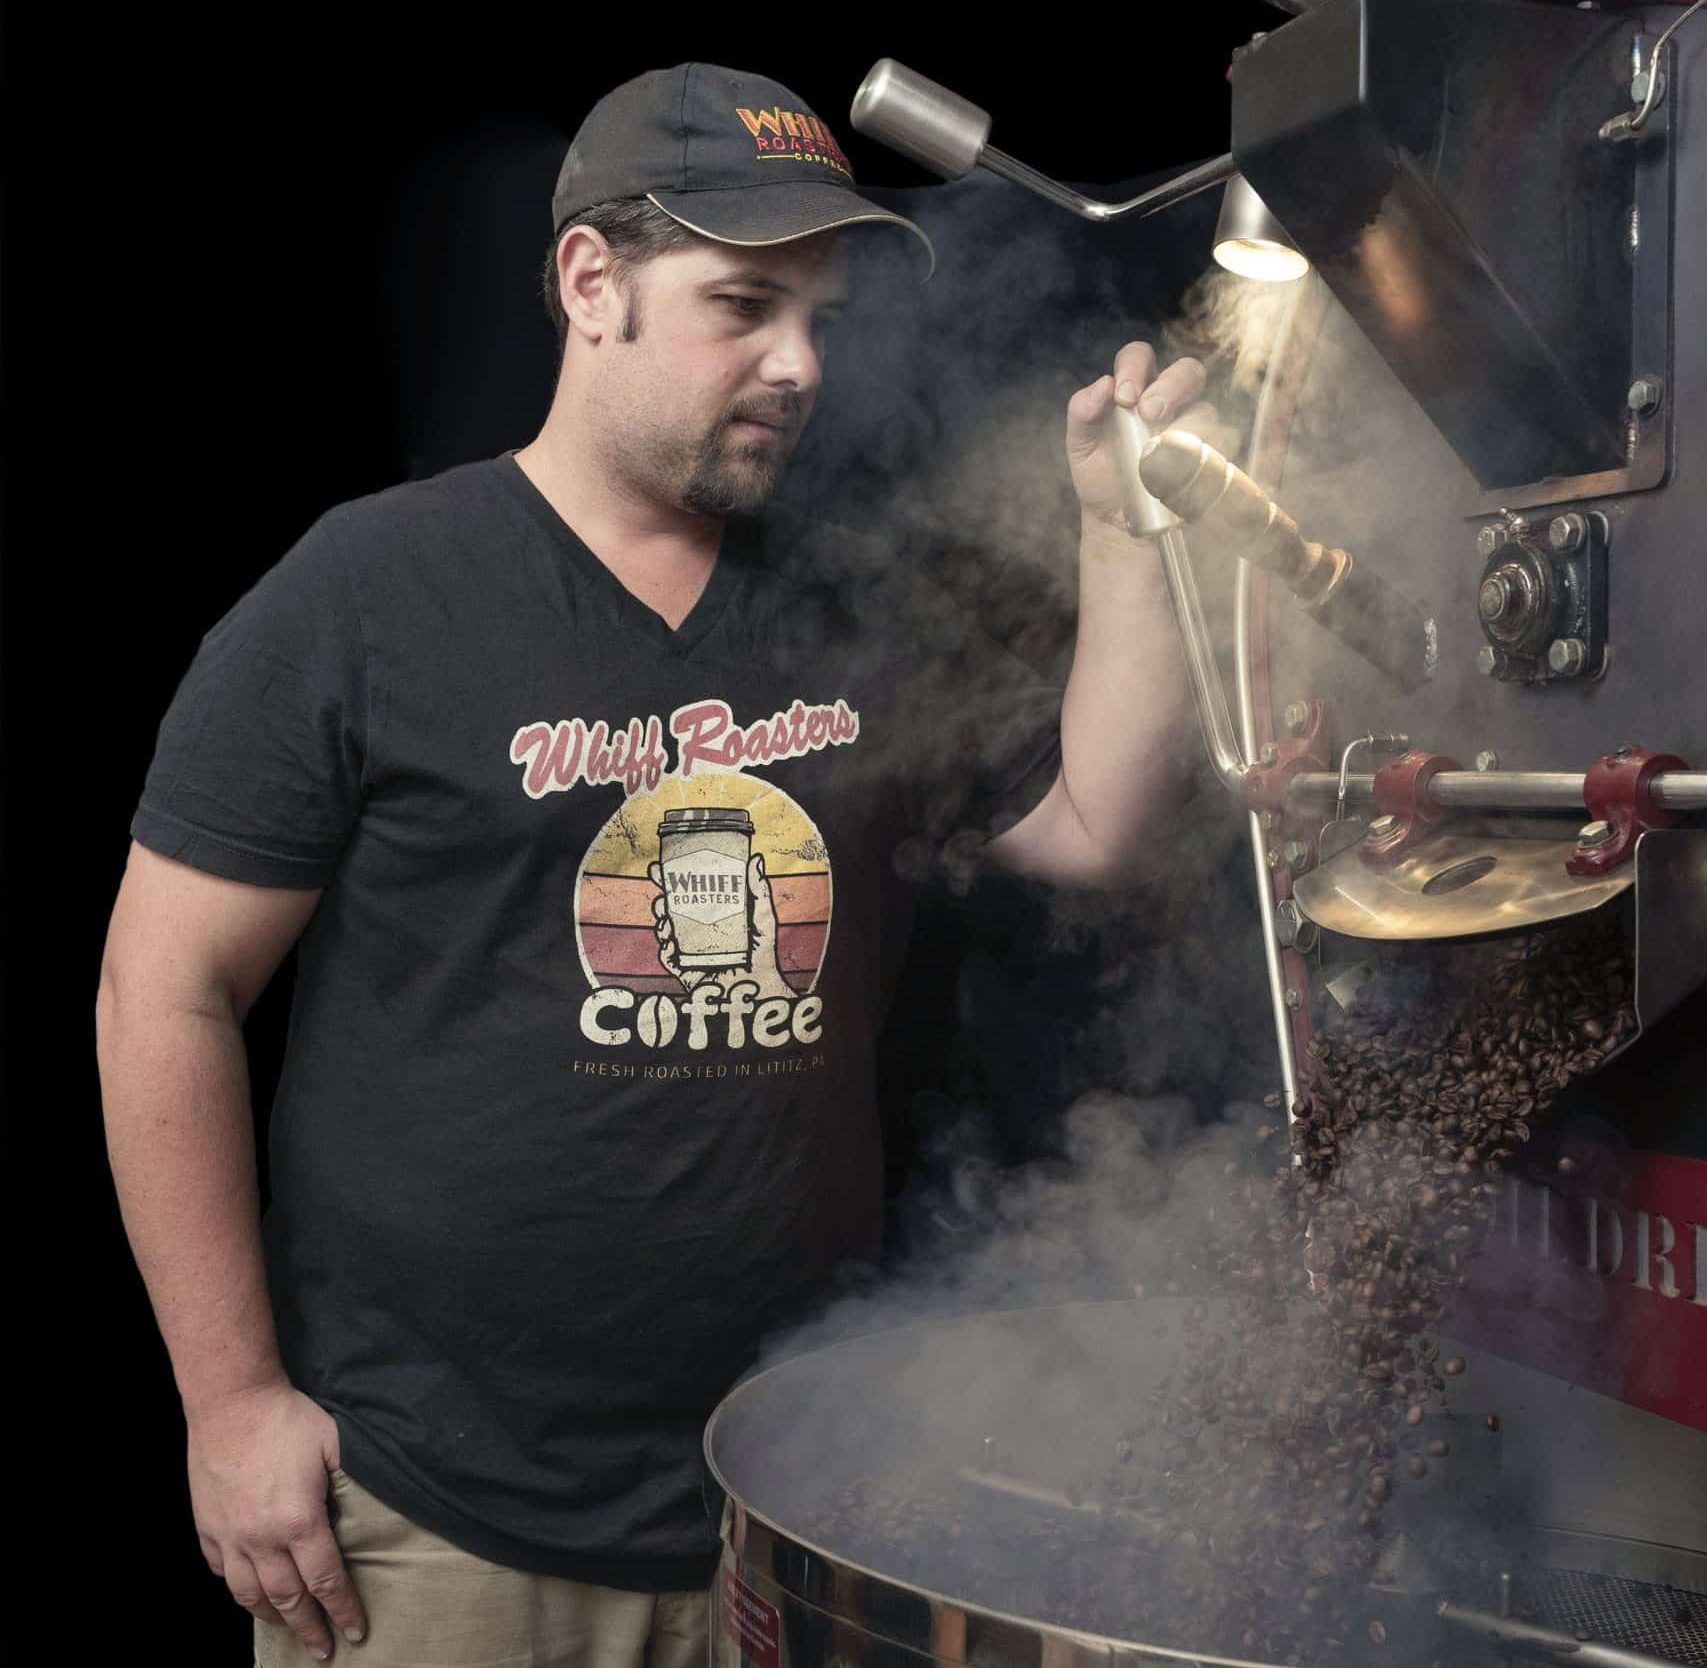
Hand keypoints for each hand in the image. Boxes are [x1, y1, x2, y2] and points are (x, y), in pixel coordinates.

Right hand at [186, 1381, 366, 1660]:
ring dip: (271, 1615)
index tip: (354, 1633)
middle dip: (309, 1628)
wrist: (232, 1402)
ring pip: (249, 1593)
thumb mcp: (335, 1443)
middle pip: (289, 1598)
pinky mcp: (207, 1526)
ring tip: (286, 1626)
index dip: (342, 1610)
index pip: (327, 1580)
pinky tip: (246, 1589)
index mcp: (300, 1522)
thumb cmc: (288, 1418)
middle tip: (322, 1650)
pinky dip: (236, 1585)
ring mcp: (231, 1536)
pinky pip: (221, 1568)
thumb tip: (376, 1499)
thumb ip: (352, 1478)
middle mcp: (263, 1540)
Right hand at [650, 852, 793, 1001]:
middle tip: (663, 895)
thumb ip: (757, 889)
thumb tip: (755, 858)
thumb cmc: (762, 951)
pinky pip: (667, 955)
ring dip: (661, 921)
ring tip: (666, 917)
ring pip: (664, 929)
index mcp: (709, 912)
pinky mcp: (682, 967)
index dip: (670, 879)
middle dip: (661, 900)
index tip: (660, 867)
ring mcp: (687, 948)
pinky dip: (666, 947)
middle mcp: (695, 928)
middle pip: (669, 909)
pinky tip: (671, 941)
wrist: (756, 986)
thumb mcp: (762, 915)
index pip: (686, 892)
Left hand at [1065, 342, 1210, 536]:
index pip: (1140, 356)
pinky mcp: (1210, 456)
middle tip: (1150, 413)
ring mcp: (1195, 427)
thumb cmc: (1099, 475)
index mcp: (1137, 387)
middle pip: (1188, 371)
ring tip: (1161, 451)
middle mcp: (1171, 400)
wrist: (1115, 520)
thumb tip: (1103, 385)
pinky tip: (1180, 470)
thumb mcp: (1080, 446)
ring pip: (1206, 409)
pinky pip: (1221, 447)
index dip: (1134, 368)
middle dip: (1171, 386)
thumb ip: (1082, 412)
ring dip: (1187, 424)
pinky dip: (1201, 455)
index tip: (1124, 398)